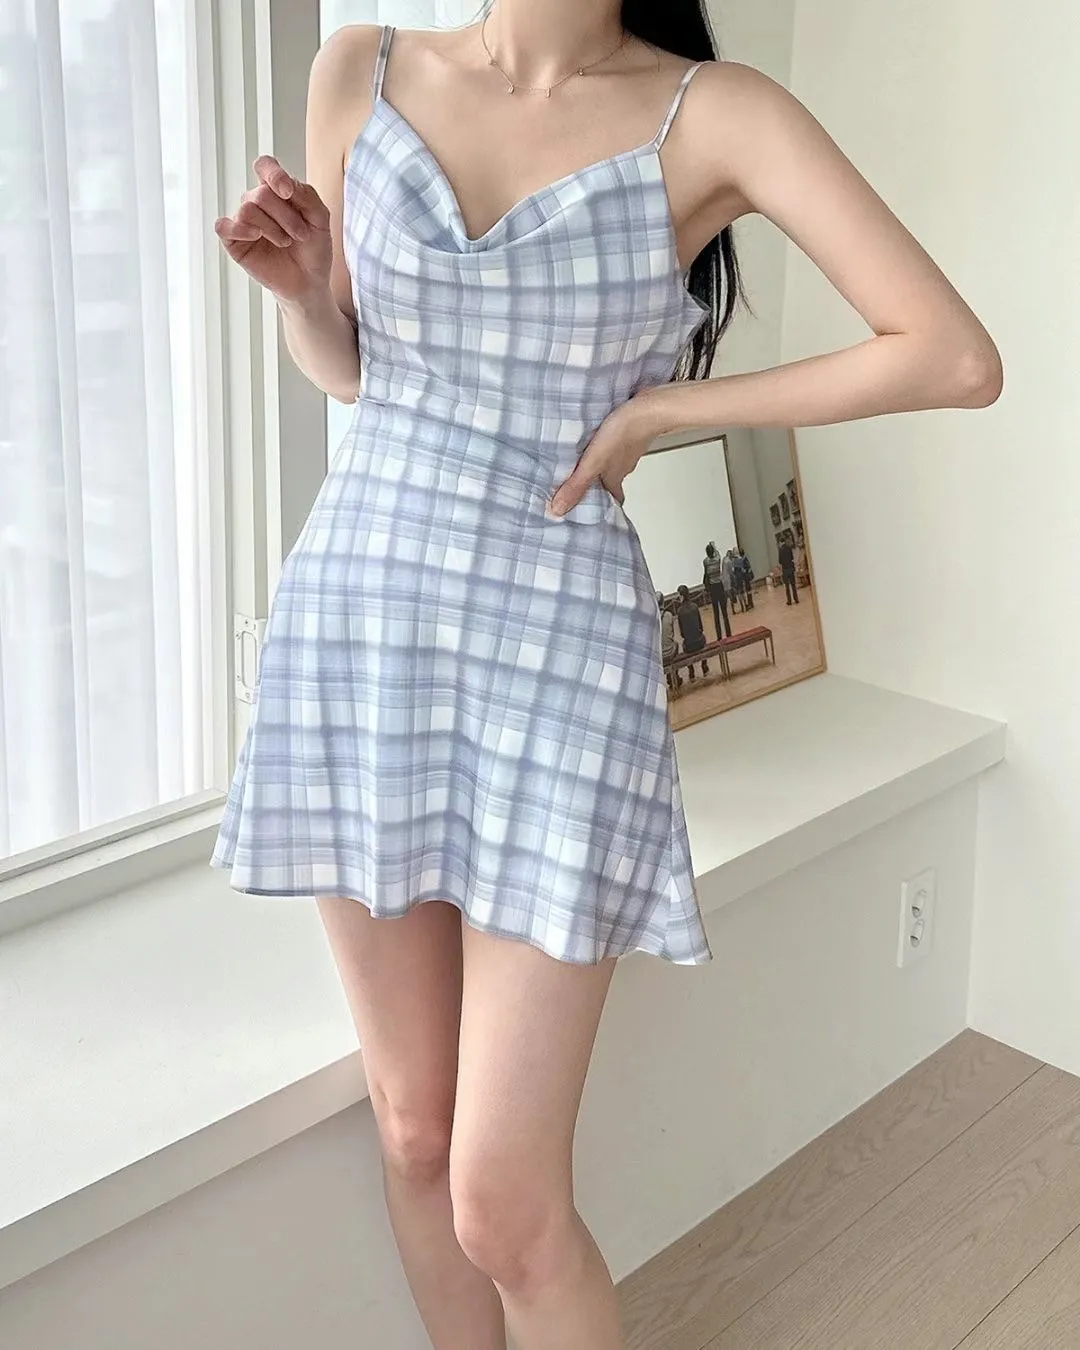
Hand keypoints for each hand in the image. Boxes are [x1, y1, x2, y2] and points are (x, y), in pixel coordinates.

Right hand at [215, 156, 332, 303]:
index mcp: (277, 191)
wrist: (309, 281)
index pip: (265, 166)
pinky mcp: (234, 241)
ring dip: (272, 228)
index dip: (273, 174)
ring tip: (286, 242)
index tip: (287, 192)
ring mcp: (244, 221)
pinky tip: (255, 236)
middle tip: (301, 234)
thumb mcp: (320, 219)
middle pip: (261, 194)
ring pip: (247, 209)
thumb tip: (284, 183)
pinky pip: (223, 226)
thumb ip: (307, 195)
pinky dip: (239, 229)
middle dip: (285, 216)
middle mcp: (257, 202)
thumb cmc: (313, 249)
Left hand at [549, 390, 666, 516]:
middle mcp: (622, 466)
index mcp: (614, 478)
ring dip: (599, 464)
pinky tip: (595, 437)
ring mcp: (627, 449)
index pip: (611, 500)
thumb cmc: (624, 433)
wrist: (649, 406)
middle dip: (596, 485)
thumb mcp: (593, 463)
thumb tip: (558, 510)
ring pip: (612, 462)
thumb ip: (576, 485)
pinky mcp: (628, 432)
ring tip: (581, 462)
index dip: (602, 507)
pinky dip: (605, 445)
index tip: (591, 511)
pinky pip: (614, 444)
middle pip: (610, 481)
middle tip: (580, 486)